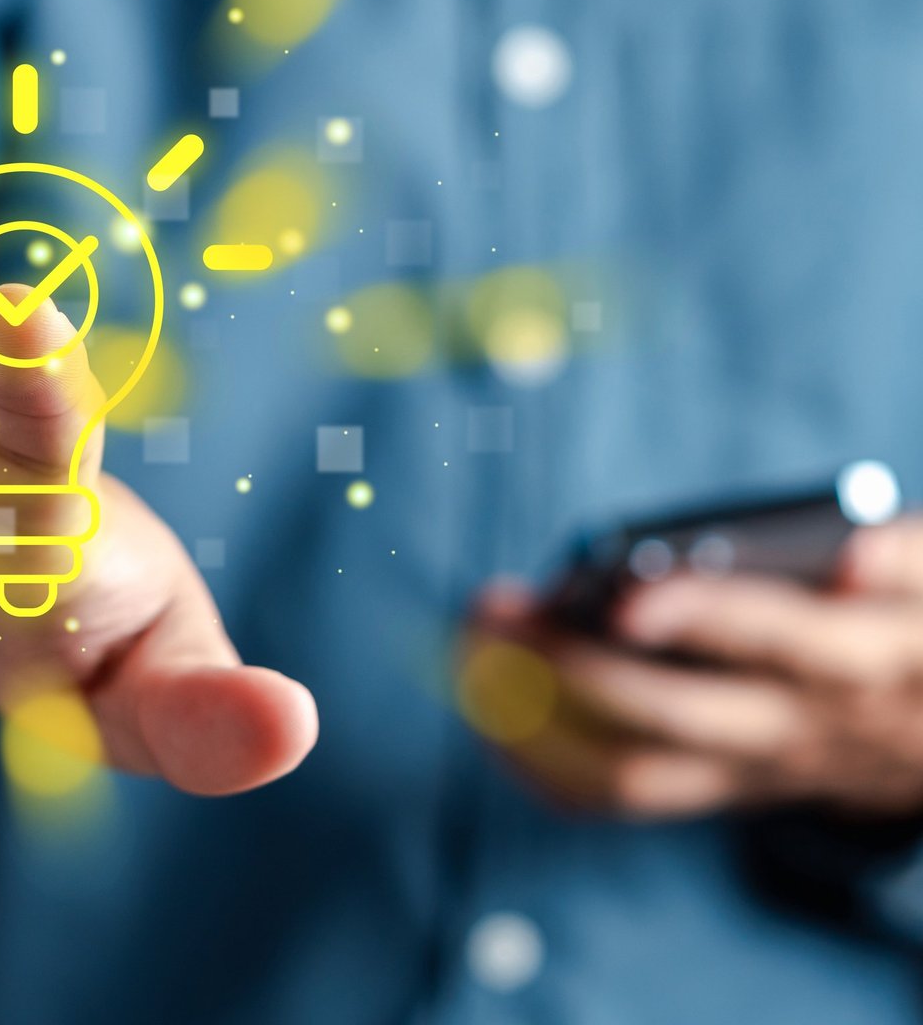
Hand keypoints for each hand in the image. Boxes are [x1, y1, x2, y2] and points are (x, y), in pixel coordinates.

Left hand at [465, 516, 922, 819]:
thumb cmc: (916, 619)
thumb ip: (904, 557)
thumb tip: (854, 558)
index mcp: (860, 659)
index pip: (777, 640)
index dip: (700, 618)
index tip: (626, 597)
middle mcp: (800, 726)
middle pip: (673, 712)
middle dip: (569, 661)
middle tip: (497, 607)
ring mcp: (757, 767)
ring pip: (632, 768)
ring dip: (533, 714)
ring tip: (474, 648)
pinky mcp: (725, 786)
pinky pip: (622, 795)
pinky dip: (543, 760)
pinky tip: (490, 712)